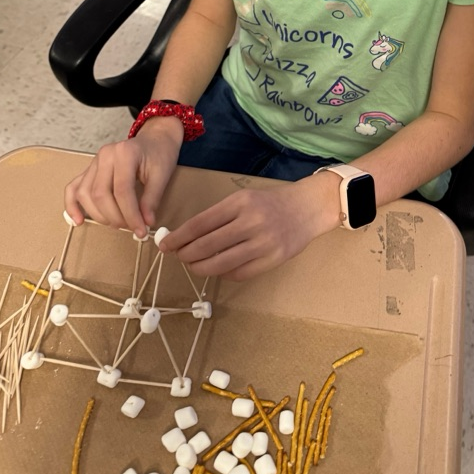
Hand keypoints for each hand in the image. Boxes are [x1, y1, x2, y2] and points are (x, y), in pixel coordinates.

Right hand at [64, 118, 182, 236]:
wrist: (154, 139)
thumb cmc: (159, 154)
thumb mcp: (162, 175)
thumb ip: (152, 199)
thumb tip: (145, 223)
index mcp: (124, 153)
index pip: (122, 191)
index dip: (131, 215)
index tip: (141, 230)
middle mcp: (105, 155)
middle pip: (100, 194)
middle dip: (115, 217)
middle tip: (131, 228)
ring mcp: (94, 162)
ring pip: (85, 194)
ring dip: (98, 215)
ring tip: (116, 224)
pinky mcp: (89, 170)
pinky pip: (73, 188)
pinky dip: (72, 205)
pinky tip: (78, 220)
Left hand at [160, 174, 342, 280]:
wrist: (308, 208)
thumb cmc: (271, 203)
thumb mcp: (244, 199)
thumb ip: (220, 216)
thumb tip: (188, 236)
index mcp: (240, 203)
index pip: (200, 223)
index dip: (179, 237)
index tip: (166, 245)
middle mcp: (251, 222)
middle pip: (207, 246)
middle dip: (186, 254)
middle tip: (179, 256)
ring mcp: (263, 243)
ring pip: (221, 264)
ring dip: (201, 267)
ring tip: (195, 265)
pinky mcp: (273, 260)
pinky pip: (239, 273)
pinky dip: (224, 274)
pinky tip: (220, 269)